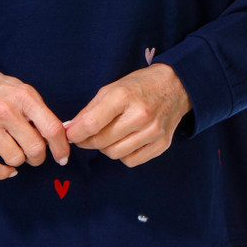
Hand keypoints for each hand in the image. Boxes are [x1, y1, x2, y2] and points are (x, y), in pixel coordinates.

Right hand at [0, 69, 69, 179]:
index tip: (62, 156)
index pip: (52, 129)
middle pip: (35, 148)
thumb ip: (40, 113)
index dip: (61, 147)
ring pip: (15, 159)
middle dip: (39, 156)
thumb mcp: (24, 91)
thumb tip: (61, 138)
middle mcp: (5, 111)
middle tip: (35, 153)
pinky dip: (4, 173)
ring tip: (17, 152)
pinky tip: (8, 168)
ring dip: (21, 161)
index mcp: (24, 97)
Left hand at [63, 63, 191, 167]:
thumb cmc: (140, 85)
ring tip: (108, 135)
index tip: (70, 135)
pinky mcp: (162, 144)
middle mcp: (140, 115)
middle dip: (87, 141)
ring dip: (105, 148)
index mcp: (124, 96)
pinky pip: (131, 161)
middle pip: (101, 142)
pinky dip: (123, 154)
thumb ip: (90, 110)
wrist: (177, 86)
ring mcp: (153, 131)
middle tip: (85, 135)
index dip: (75, 133)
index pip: (91, 124)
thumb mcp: (112, 88)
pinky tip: (125, 141)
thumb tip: (70, 129)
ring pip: (114, 153)